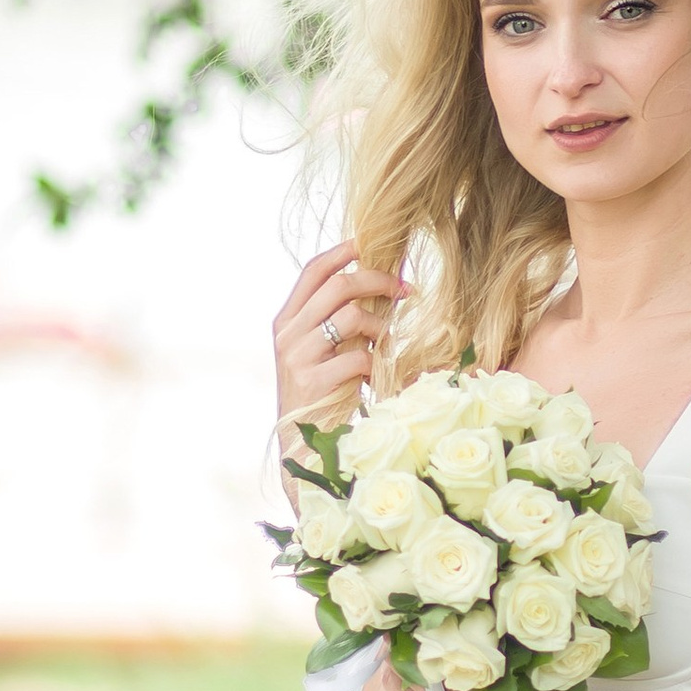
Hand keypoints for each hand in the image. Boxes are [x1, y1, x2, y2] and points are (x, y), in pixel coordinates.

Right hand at [274, 240, 402, 448]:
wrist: (301, 448)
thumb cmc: (320, 394)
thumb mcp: (318, 352)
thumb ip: (334, 322)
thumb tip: (377, 286)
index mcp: (286, 321)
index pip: (312, 271)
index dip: (342, 251)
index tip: (369, 243)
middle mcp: (288, 334)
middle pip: (338, 285)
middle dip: (377, 281)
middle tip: (404, 290)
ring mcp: (298, 358)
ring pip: (352, 316)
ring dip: (381, 327)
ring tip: (387, 343)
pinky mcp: (314, 383)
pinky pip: (358, 357)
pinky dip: (377, 362)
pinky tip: (378, 373)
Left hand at [361, 656, 521, 690]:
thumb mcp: (489, 680)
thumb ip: (456, 668)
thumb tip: (433, 645)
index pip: (405, 670)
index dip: (397, 650)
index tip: (396, 634)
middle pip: (392, 688)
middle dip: (391, 666)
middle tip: (396, 647)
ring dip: (392, 685)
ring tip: (402, 666)